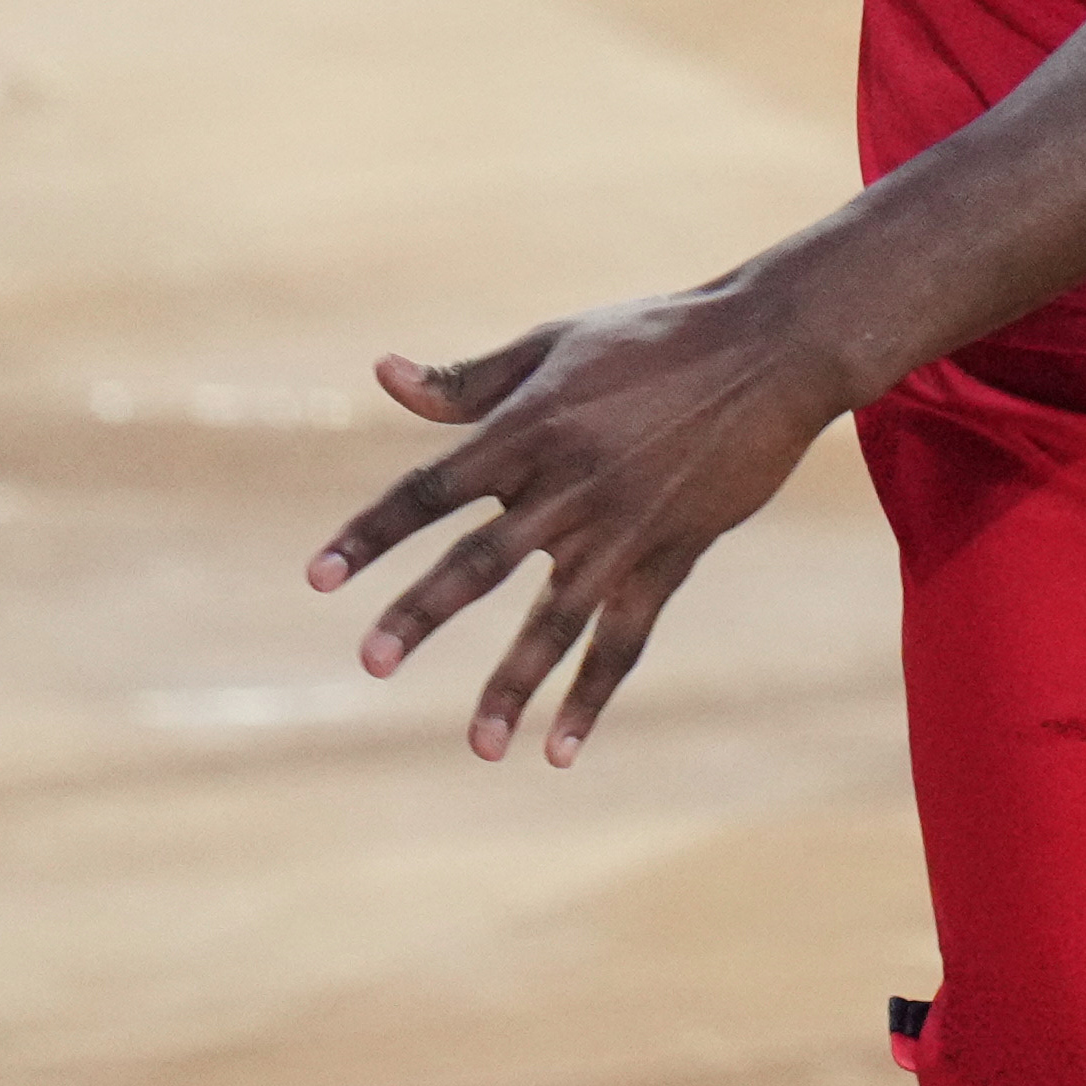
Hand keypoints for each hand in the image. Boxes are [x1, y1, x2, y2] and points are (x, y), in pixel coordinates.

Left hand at [305, 274, 855, 764]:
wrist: (767, 348)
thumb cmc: (652, 336)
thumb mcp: (555, 345)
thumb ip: (468, 381)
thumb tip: (381, 374)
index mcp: (530, 426)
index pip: (431, 489)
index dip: (372, 533)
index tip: (318, 579)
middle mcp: (569, 482)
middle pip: (481, 560)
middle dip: (422, 613)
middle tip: (370, 663)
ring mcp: (622, 525)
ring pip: (556, 618)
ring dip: (514, 684)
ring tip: (479, 747)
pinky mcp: (671, 554)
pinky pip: (626, 637)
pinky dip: (593, 694)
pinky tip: (560, 749)